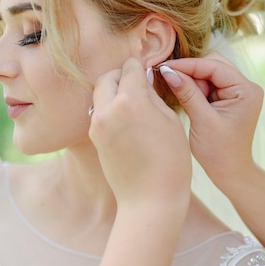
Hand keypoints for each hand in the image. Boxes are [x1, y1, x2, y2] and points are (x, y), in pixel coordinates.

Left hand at [89, 57, 191, 208]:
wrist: (150, 200)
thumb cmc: (170, 162)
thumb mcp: (169, 121)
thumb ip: (153, 94)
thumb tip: (144, 78)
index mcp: (130, 101)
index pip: (130, 68)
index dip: (141, 65)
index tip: (148, 68)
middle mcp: (108, 109)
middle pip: (108, 77)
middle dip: (122, 75)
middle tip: (139, 83)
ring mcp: (97, 125)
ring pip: (99, 94)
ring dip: (113, 91)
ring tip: (133, 102)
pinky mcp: (94, 138)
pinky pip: (98, 112)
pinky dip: (109, 108)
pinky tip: (127, 119)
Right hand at [160, 52, 263, 186]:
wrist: (229, 172)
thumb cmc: (219, 152)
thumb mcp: (202, 121)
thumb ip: (187, 93)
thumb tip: (168, 71)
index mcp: (246, 90)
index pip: (214, 66)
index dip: (188, 65)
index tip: (164, 67)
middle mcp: (244, 86)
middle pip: (212, 64)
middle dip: (190, 71)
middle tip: (170, 81)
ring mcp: (236, 91)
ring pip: (207, 72)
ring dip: (191, 81)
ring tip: (180, 96)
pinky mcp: (226, 98)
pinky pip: (206, 84)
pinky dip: (193, 88)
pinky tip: (184, 96)